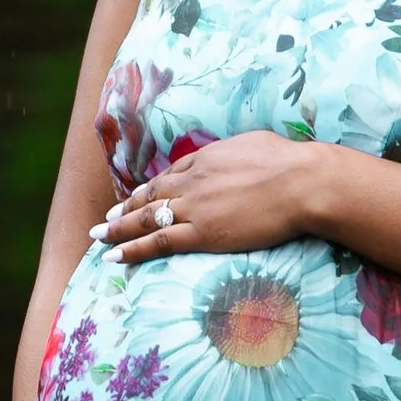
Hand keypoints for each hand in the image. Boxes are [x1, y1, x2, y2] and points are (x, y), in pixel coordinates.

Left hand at [92, 130, 328, 265]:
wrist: (301, 182)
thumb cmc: (290, 163)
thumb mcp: (256, 145)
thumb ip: (240, 154)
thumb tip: (244, 156)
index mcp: (207, 158)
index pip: (171, 175)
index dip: (151, 187)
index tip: (138, 195)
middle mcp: (193, 181)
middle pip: (151, 195)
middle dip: (127, 207)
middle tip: (108, 217)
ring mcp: (194, 207)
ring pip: (146, 218)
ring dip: (120, 228)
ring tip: (100, 236)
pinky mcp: (202, 233)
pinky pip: (157, 242)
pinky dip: (132, 248)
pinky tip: (114, 255)